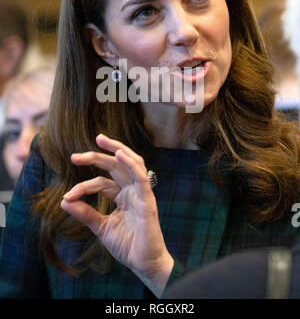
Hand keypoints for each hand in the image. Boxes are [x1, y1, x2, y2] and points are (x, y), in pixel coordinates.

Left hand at [60, 133, 173, 296]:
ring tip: (100, 140)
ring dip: (117, 149)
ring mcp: (141, 193)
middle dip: (96, 156)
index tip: (67, 196)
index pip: (101, 182)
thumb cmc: (127, 245)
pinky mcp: (147, 200)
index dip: (83, 186)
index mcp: (122, 196)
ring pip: (132, 163)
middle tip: (75, 156)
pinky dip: (131, 164)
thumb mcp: (101, 227)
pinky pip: (141, 177)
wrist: (143, 264)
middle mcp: (132, 191)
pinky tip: (119, 155)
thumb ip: (85, 213)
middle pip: (115, 166)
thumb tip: (63, 200)